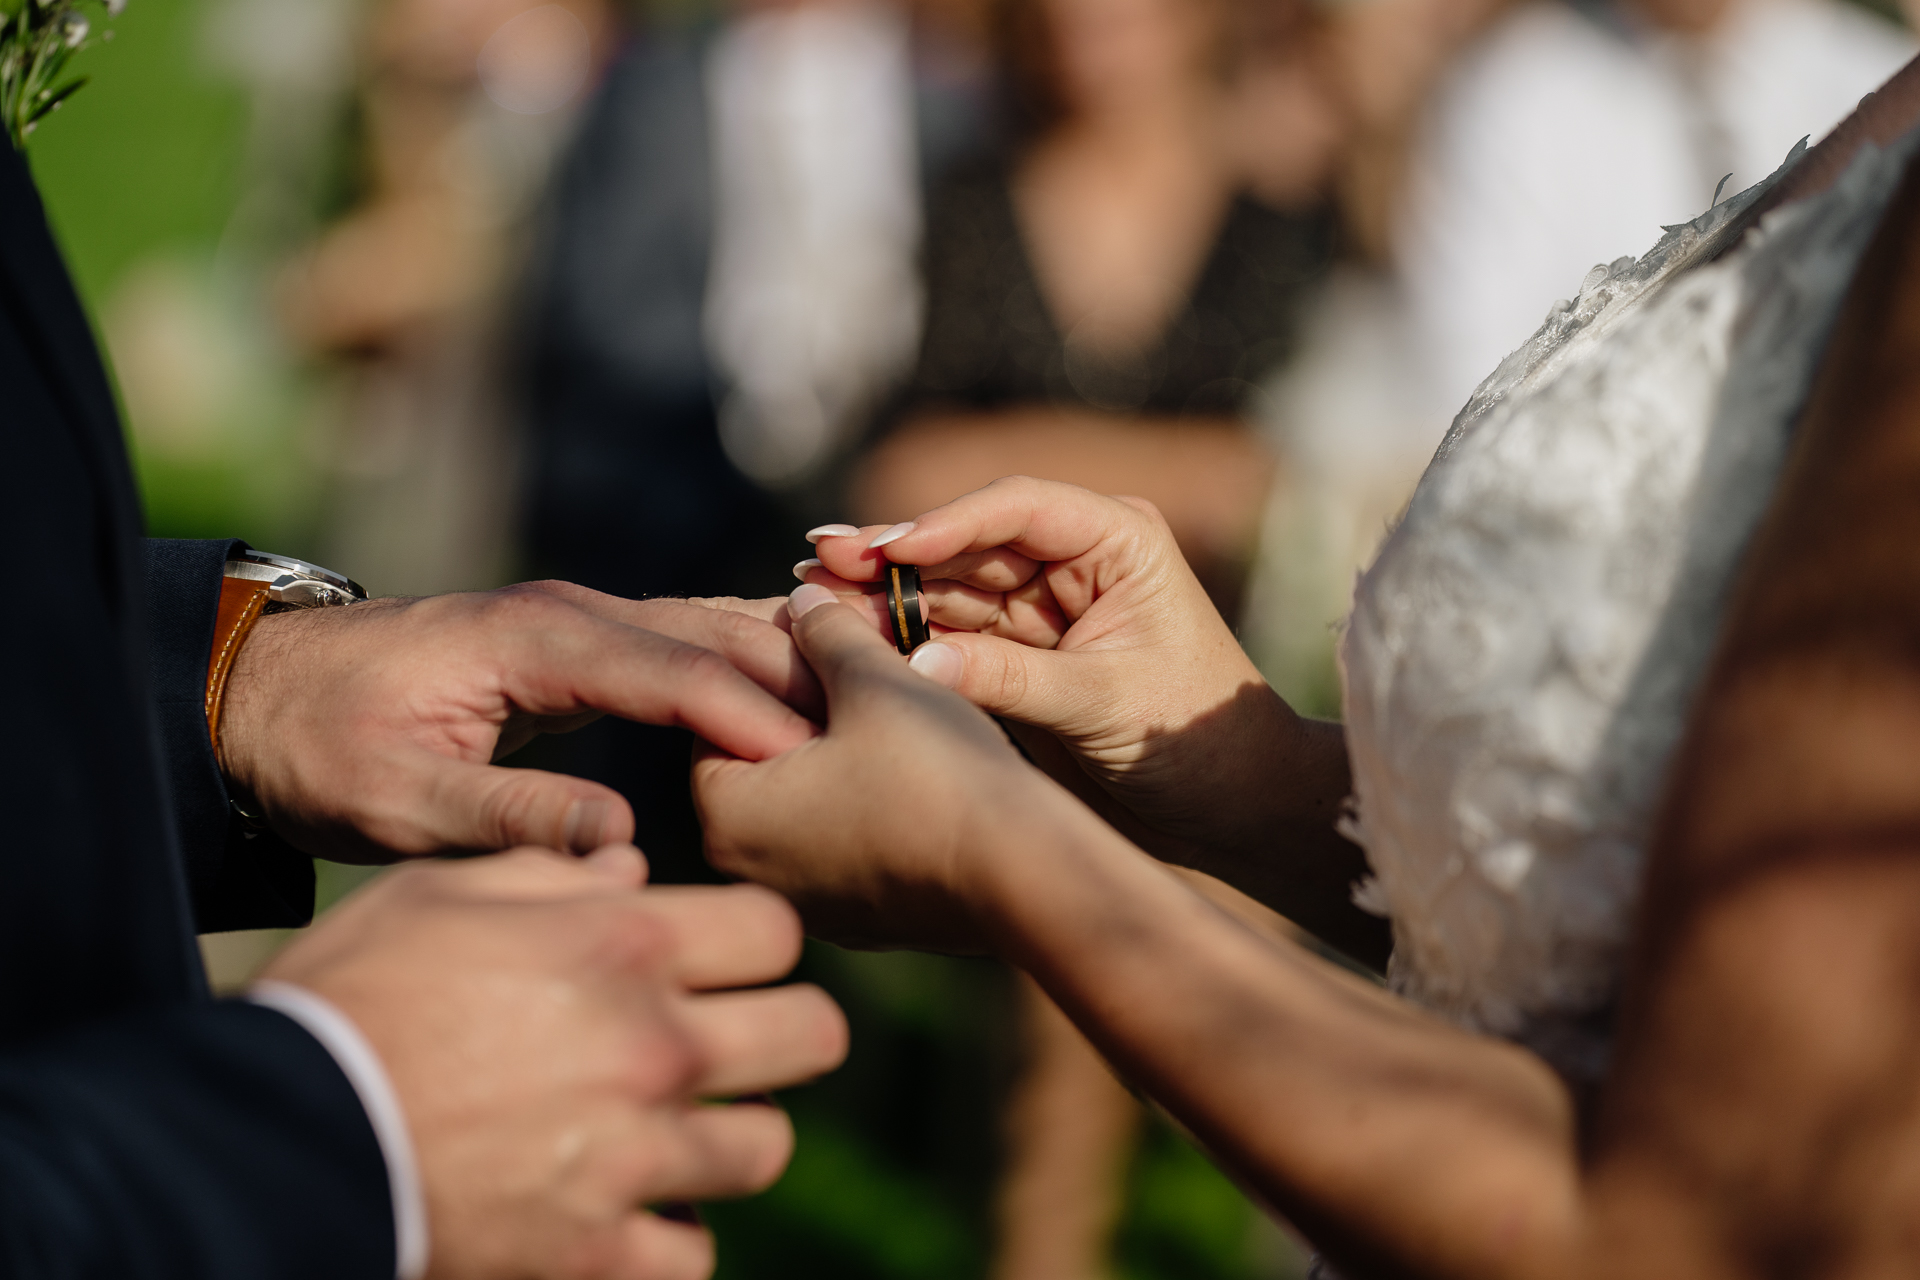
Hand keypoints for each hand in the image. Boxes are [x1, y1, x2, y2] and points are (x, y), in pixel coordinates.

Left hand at [218, 581, 823, 862]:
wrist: (259, 692)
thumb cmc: (322, 747)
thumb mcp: (397, 799)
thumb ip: (509, 816)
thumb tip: (622, 836)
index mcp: (536, 642)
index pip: (672, 671)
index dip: (750, 713)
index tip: (820, 757)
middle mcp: (569, 615)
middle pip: (710, 632)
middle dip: (794, 674)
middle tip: (882, 718)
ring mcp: (576, 622)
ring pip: (705, 629)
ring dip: (781, 659)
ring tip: (869, 693)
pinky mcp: (576, 646)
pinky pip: (681, 646)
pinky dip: (742, 661)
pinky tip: (796, 685)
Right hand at [262, 845, 846, 1279]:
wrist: (274, 1142)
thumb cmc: (348, 999)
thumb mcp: (436, 895)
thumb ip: (550, 874)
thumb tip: (631, 869)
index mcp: (622, 945)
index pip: (777, 930)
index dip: (754, 943)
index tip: (721, 961)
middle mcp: (653, 1046)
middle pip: (813, 1034)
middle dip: (779, 1033)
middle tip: (731, 1045)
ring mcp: (635, 1156)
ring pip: (768, 1146)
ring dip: (726, 1138)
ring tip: (671, 1135)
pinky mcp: (597, 1254)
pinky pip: (694, 1253)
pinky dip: (666, 1238)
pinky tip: (625, 1213)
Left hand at [693, 584, 1074, 952]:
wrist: (1026, 879)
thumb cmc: (938, 774)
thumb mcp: (874, 680)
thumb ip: (826, 633)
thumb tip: (801, 601)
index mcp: (725, 818)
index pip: (717, 718)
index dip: (774, 670)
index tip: (828, 650)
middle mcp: (750, 873)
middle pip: (762, 761)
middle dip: (808, 713)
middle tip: (867, 678)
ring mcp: (809, 905)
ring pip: (810, 802)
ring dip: (843, 758)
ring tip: (901, 721)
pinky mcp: (864, 920)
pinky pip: (850, 842)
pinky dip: (873, 805)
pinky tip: (924, 777)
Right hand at [800, 478, 1341, 861]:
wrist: (1231, 805)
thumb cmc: (1194, 739)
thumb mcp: (1102, 704)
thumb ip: (1010, 680)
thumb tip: (915, 666)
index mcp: (1115, 539)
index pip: (1016, 509)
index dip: (944, 523)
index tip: (883, 549)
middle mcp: (1074, 559)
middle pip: (966, 543)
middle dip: (893, 555)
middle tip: (814, 559)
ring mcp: (1041, 605)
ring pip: (947, 589)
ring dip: (884, 596)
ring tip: (809, 599)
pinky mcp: (1018, 653)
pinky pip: (948, 637)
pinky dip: (901, 639)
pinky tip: (843, 635)